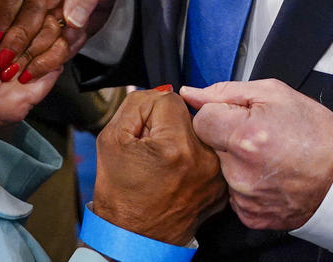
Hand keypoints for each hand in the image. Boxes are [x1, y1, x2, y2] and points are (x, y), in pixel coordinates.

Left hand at [0, 0, 63, 135]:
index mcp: (3, 3)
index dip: (5, 14)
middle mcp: (25, 13)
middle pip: (37, 5)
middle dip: (16, 37)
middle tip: (0, 54)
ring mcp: (43, 32)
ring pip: (50, 26)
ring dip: (26, 54)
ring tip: (10, 67)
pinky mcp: (57, 51)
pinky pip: (61, 47)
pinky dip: (39, 65)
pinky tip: (24, 74)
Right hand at [92, 89, 226, 245]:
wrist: (132, 238)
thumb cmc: (120, 195)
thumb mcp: (111, 138)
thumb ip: (136, 104)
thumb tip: (157, 92)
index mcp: (177, 147)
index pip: (169, 99)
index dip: (148, 112)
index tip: (141, 133)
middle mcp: (204, 160)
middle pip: (187, 114)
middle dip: (166, 125)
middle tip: (151, 149)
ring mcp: (216, 176)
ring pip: (198, 132)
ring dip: (181, 138)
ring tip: (164, 162)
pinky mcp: (221, 187)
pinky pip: (207, 153)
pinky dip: (192, 157)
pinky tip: (176, 173)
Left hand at [181, 79, 332, 230]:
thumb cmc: (315, 132)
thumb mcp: (273, 93)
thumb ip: (225, 92)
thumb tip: (190, 94)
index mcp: (243, 136)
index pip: (201, 120)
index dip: (219, 113)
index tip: (238, 116)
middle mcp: (240, 171)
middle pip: (209, 146)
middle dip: (226, 137)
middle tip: (257, 135)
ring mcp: (245, 197)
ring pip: (220, 170)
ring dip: (235, 161)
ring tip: (266, 156)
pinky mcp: (251, 216)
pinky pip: (233, 194)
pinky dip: (245, 184)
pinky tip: (268, 175)